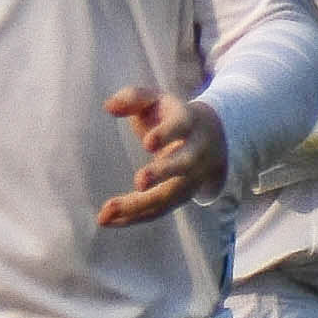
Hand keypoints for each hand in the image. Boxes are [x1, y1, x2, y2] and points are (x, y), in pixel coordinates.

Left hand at [98, 87, 225, 226]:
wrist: (213, 138)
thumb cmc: (172, 117)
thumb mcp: (156, 100)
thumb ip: (133, 98)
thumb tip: (109, 107)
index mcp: (189, 122)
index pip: (181, 126)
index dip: (167, 133)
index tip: (148, 142)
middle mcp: (195, 153)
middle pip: (182, 165)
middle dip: (162, 173)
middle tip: (139, 181)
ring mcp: (191, 178)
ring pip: (168, 196)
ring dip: (137, 206)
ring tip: (105, 214)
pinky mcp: (181, 197)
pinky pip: (159, 210)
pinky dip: (134, 217)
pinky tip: (108, 220)